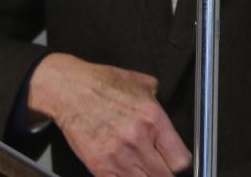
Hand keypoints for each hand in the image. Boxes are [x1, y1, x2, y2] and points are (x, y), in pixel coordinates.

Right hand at [27, 52, 191, 175]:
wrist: (69, 90)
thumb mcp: (140, 84)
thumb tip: (168, 116)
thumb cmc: (101, 84)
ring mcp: (117, 157)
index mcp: (152, 118)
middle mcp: (137, 140)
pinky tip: (125, 171)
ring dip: (145, 176)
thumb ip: (159, 102)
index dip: (180, 163)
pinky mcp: (99, 167)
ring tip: (141, 167)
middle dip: (164, 173)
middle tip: (157, 164)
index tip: (175, 161)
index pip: (181, 160)